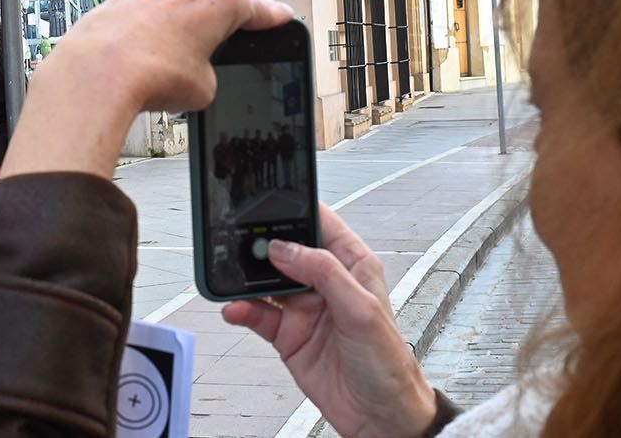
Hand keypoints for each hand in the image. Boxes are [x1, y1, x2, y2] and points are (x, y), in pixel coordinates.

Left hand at [1, 0, 292, 179]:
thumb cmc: (152, 75)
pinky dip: (153, 28)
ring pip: (181, 5)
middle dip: (220, 25)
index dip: (272, 17)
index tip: (281, 17)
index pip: (258, 8)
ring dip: (183, 27)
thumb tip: (195, 71)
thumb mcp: (205, 88)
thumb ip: (211, 70)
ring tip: (174, 61)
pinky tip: (147, 55)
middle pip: (217, 2)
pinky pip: (150, 11)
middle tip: (222, 48)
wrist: (97, 72)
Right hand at [220, 206, 436, 436]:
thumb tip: (285, 248)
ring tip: (232, 277)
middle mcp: (325, 282)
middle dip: (261, 244)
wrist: (379, 417)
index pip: (320, 223)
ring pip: (265, 281)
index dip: (295, 210)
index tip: (267, 204)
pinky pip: (256, 313)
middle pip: (285, 249)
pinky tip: (235, 309)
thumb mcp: (361, 310)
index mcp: (351, 264)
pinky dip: (241, 309)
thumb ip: (323, 273)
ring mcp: (303, 307)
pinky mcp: (286, 333)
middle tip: (241, 244)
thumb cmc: (389, 364)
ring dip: (246, 278)